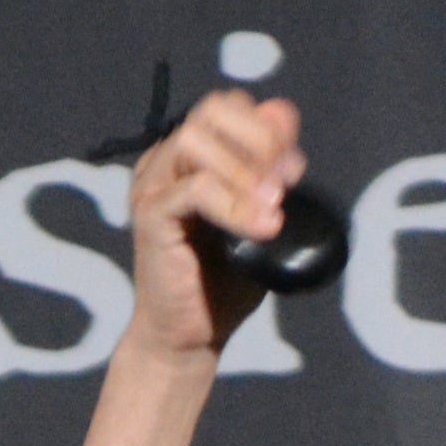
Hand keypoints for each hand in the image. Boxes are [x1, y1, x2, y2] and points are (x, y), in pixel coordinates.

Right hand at [121, 86, 304, 368]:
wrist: (190, 338)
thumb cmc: (223, 281)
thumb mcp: (261, 216)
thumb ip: (272, 169)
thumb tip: (283, 115)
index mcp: (188, 158)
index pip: (228, 107)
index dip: (268, 127)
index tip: (295, 170)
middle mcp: (165, 162)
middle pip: (212, 110)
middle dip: (259, 140)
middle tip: (283, 185)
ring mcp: (153, 186)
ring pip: (197, 140)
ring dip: (243, 171)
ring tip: (271, 208)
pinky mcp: (150, 216)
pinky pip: (195, 189)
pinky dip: (234, 205)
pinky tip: (261, 228)